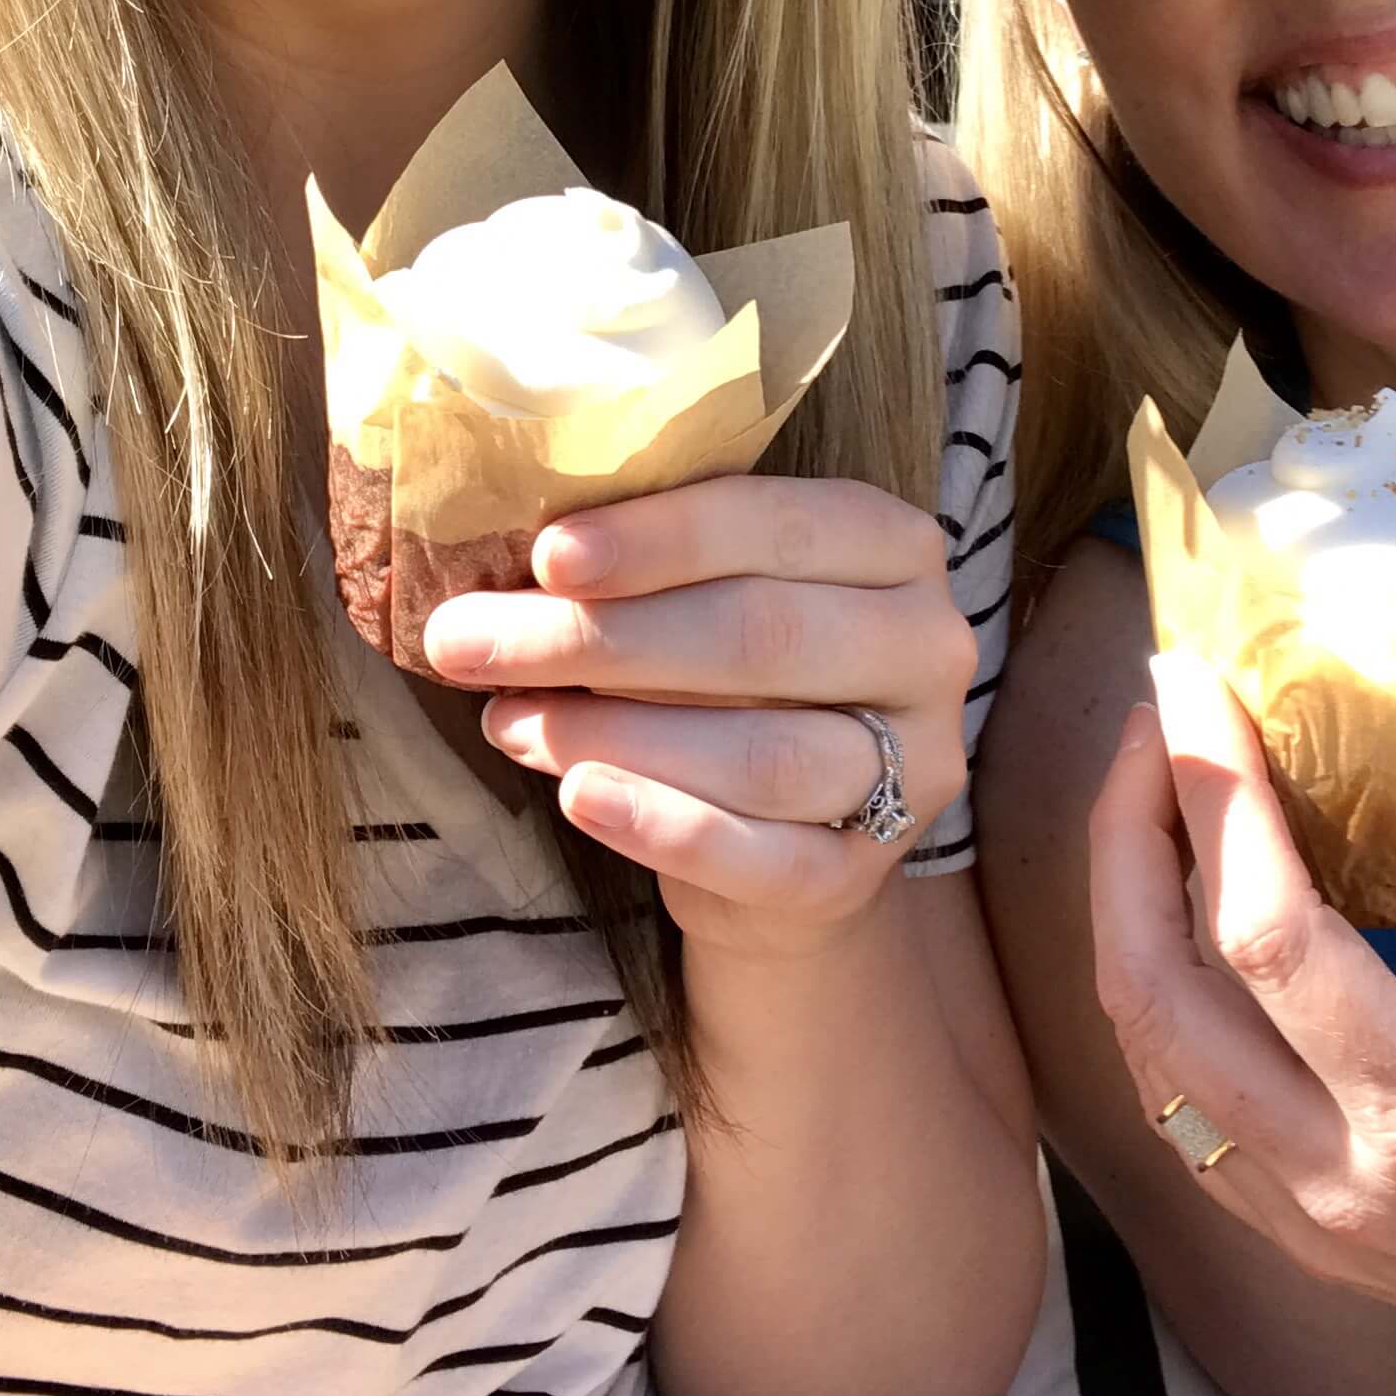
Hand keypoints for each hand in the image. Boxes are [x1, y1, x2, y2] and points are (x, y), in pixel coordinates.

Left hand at [423, 474, 970, 963]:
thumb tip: (502, 548)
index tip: (545, 556)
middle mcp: (928, 647)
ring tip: (506, 719)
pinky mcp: (864, 871)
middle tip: (467, 641)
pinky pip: (765, 856)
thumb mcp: (701, 593)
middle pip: (760, 635)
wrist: (774, 838)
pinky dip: (663, 826)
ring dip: (613, 732)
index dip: (655, 539)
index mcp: (892, 545)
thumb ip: (642, 563)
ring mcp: (913, 767)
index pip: (772, 525)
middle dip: (597, 637)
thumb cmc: (718, 678)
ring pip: (763, 753)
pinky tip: (578, 795)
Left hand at [1090, 652, 1395, 1395]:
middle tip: (1152, 721)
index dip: (1210, 793)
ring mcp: (1313, 1226)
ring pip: (1150, 1062)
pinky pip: (1185, 1117)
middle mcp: (1341, 1180)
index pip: (1263, 937)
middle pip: (1154, 998)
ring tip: (1160, 797)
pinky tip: (1190, 924)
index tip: (1187, 681)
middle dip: (1127, 842)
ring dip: (1130, 920)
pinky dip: (1164, 1006)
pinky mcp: (1313, 1245)